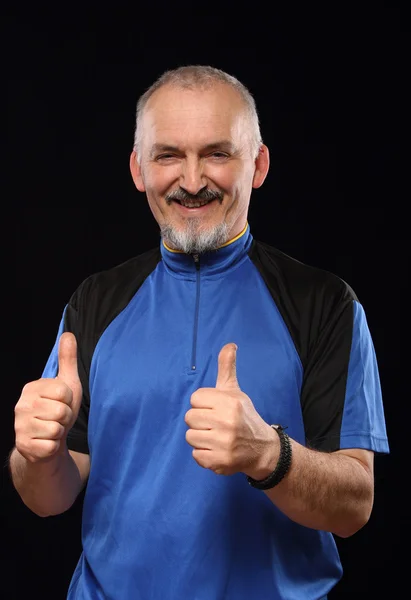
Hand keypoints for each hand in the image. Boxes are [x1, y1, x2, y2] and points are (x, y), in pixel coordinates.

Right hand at [14, 332, 82, 462]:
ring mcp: (20, 427)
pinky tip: (46, 442)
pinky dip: (53, 446)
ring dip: (59, 432)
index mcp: (32, 388)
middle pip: (62, 411)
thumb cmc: (58, 410)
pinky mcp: (23, 446)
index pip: (64, 392)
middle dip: (66, 418)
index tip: (62, 404)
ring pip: (56, 429)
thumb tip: (68, 334)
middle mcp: (21, 405)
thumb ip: (67, 360)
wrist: (46, 443)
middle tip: (58, 419)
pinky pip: (50, 446)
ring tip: (52, 430)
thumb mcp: (67, 384)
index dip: (69, 401)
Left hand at [184, 343, 276, 476]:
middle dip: (200, 421)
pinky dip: (204, 454)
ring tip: (216, 437)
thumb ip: (227, 367)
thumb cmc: (244, 416)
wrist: (263, 449)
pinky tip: (217, 450)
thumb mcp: (236, 391)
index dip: (203, 404)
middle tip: (215, 424)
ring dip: (201, 438)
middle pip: (189, 418)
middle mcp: (227, 422)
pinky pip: (196, 455)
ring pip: (190, 437)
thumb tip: (230, 344)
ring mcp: (223, 444)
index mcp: (229, 402)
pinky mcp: (220, 462)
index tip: (215, 410)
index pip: (195, 399)